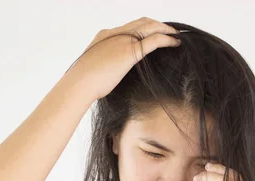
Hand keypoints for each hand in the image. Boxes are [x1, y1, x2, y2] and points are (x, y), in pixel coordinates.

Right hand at [65, 17, 180, 100]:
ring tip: (176, 35)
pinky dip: (167, 39)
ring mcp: (122, 40)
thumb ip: (104, 65)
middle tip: (169, 31)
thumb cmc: (82, 83)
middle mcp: (114, 33)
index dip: (144, 27)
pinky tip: (176, 43)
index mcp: (104, 36)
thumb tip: (110, 74)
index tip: (153, 32)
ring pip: (150, 26)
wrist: (78, 84)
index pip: (129, 26)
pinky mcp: (130, 51)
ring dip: (165, 29)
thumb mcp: (94, 69)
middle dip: (157, 24)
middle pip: (142, 21)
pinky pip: (155, 40)